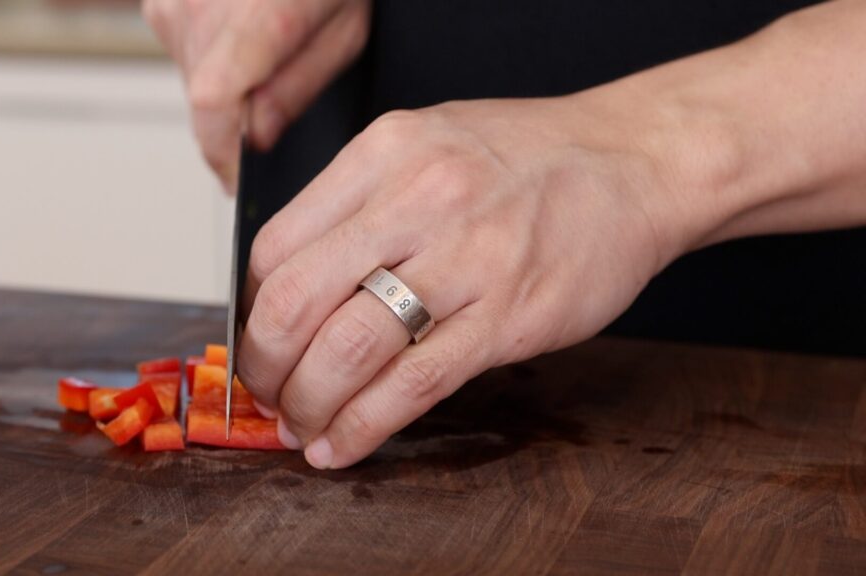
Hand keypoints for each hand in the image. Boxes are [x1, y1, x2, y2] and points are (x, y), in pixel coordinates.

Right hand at [143, 0, 371, 189]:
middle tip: (277, 106)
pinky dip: (213, 58)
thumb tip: (257, 135)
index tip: (241, 175)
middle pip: (205, 100)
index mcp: (255, 12)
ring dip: (228, 89)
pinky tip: (246, 32)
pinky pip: (184, 49)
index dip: (226, 153)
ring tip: (270, 52)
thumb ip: (297, 87)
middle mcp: (197, 5)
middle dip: (238, 123)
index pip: (214, 105)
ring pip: (194, 79)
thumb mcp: (346, 26)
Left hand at [235, 93, 713, 468]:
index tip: (259, 339)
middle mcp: (418, 199)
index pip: (275, 246)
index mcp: (385, 152)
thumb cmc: (528, 157)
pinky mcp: (509, 318)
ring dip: (307, 404)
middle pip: (294, 301)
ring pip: (348, 349)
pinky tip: (342, 445)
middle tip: (265, 393)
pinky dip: (364, 427)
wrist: (632, 162)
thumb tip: (289, 284)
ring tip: (300, 426)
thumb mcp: (426, 142)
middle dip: (264, 366)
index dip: (251, 310)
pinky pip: (415, 386)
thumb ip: (357, 202)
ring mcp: (467, 261)